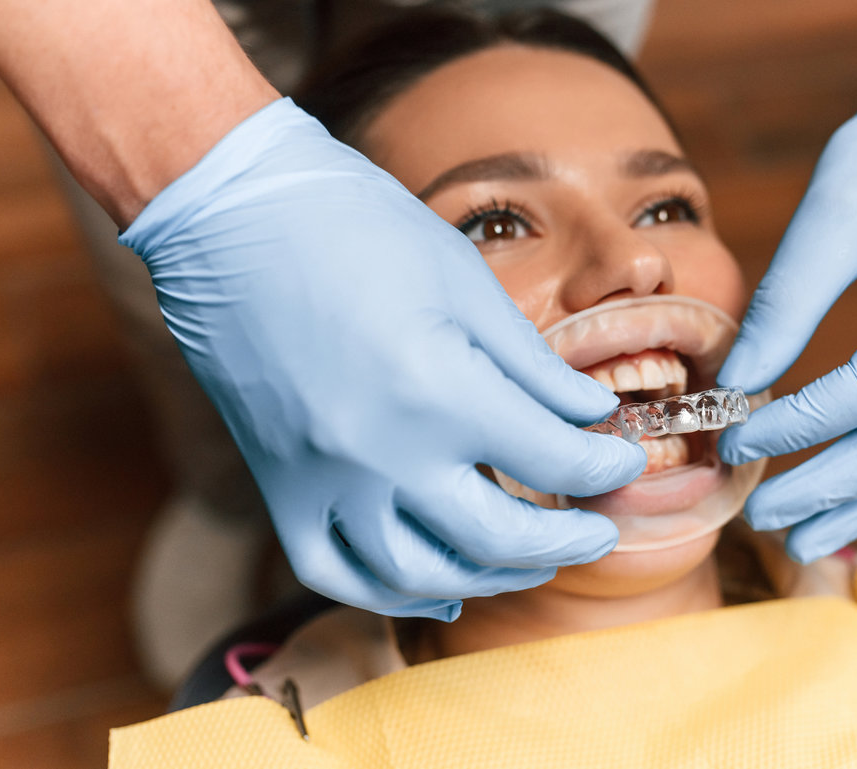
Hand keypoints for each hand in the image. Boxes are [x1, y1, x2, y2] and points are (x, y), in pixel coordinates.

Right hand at [120, 99, 645, 618]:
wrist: (231, 217)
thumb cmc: (356, 228)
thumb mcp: (466, 284)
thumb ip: (535, 367)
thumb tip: (593, 417)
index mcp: (438, 389)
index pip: (552, 458)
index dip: (604, 466)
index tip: (625, 459)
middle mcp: (380, 452)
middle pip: (498, 537)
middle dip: (567, 540)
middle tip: (601, 529)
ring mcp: (322, 479)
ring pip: (420, 573)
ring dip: (491, 577)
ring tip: (532, 560)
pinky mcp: (280, 485)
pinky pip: (336, 571)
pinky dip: (393, 590)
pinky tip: (439, 586)